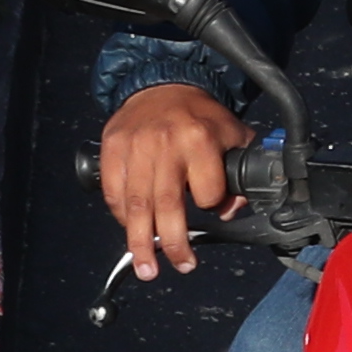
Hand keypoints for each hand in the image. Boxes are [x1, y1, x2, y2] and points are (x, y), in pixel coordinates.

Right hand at [99, 80, 255, 279]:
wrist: (163, 84)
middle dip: (173, 243)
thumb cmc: (201, 116)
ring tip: (147, 267)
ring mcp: (135, 147)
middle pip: (167, 205)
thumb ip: (239, 172)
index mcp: (200, 140)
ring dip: (140, 241)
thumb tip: (230, 211)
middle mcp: (165, 144)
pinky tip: (130, 230)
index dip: (212, 204)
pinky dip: (121, 215)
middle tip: (182, 265)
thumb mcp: (234, 135)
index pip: (207, 191)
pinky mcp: (112, 148)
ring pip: (135, 204)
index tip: (212, 207)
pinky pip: (114, 192)